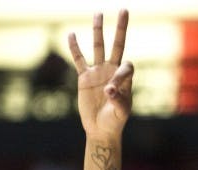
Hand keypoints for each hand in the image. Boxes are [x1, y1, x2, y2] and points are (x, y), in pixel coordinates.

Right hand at [68, 10, 133, 138]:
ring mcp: (98, 72)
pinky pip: (79, 59)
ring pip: (98, 47)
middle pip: (118, 45)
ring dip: (98, 31)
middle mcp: (112, 71)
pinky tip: (71, 34)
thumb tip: (109, 88)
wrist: (100, 129)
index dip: (120, 75)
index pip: (126, 66)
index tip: (111, 89)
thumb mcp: (120, 113)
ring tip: (98, 13)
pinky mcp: (84, 77)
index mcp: (125, 79)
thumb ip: (118, 100)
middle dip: (121, 28)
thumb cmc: (114, 122)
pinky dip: (74, 48)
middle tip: (124, 10)